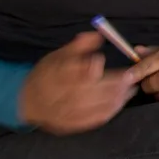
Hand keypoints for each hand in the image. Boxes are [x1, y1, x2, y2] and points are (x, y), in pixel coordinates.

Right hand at [19, 32, 136, 134]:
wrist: (28, 101)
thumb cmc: (46, 75)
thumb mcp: (58, 55)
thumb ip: (78, 46)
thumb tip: (96, 35)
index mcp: (57, 76)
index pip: (76, 72)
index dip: (92, 66)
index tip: (104, 60)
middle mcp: (63, 96)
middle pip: (93, 90)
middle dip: (115, 83)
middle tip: (130, 76)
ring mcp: (68, 112)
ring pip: (98, 105)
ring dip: (118, 97)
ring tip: (130, 89)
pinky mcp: (73, 124)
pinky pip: (96, 118)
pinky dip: (111, 110)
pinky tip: (120, 103)